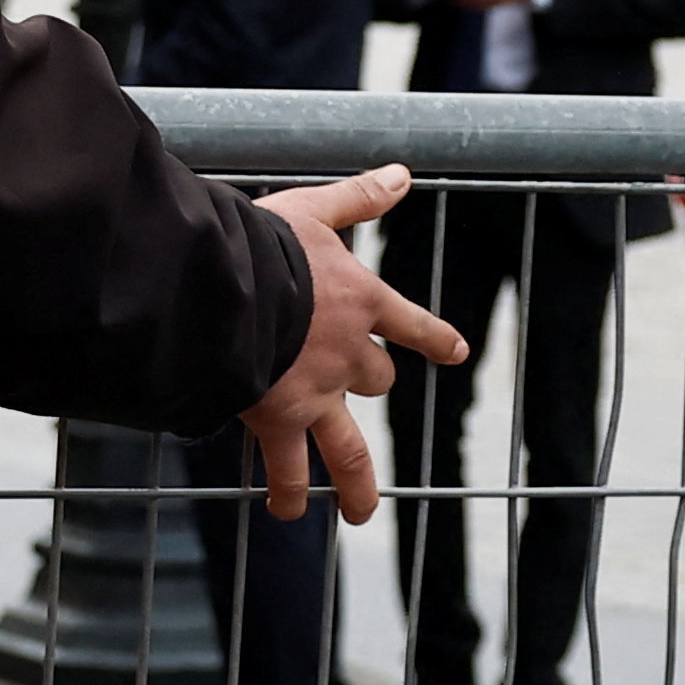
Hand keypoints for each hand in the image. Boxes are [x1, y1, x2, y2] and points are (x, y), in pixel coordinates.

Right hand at [237, 162, 464, 521]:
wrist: (230, 289)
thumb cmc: (266, 243)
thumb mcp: (315, 210)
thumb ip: (359, 197)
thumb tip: (403, 172)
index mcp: (360, 302)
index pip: (409, 323)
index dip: (433, 338)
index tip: (454, 353)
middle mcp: (348, 355)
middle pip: (376, 381)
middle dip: (370, 385)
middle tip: (360, 392)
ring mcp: (317, 393)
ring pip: (349, 450)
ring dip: (356, 483)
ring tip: (360, 511)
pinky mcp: (281, 420)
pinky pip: (289, 467)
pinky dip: (288, 491)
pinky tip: (285, 512)